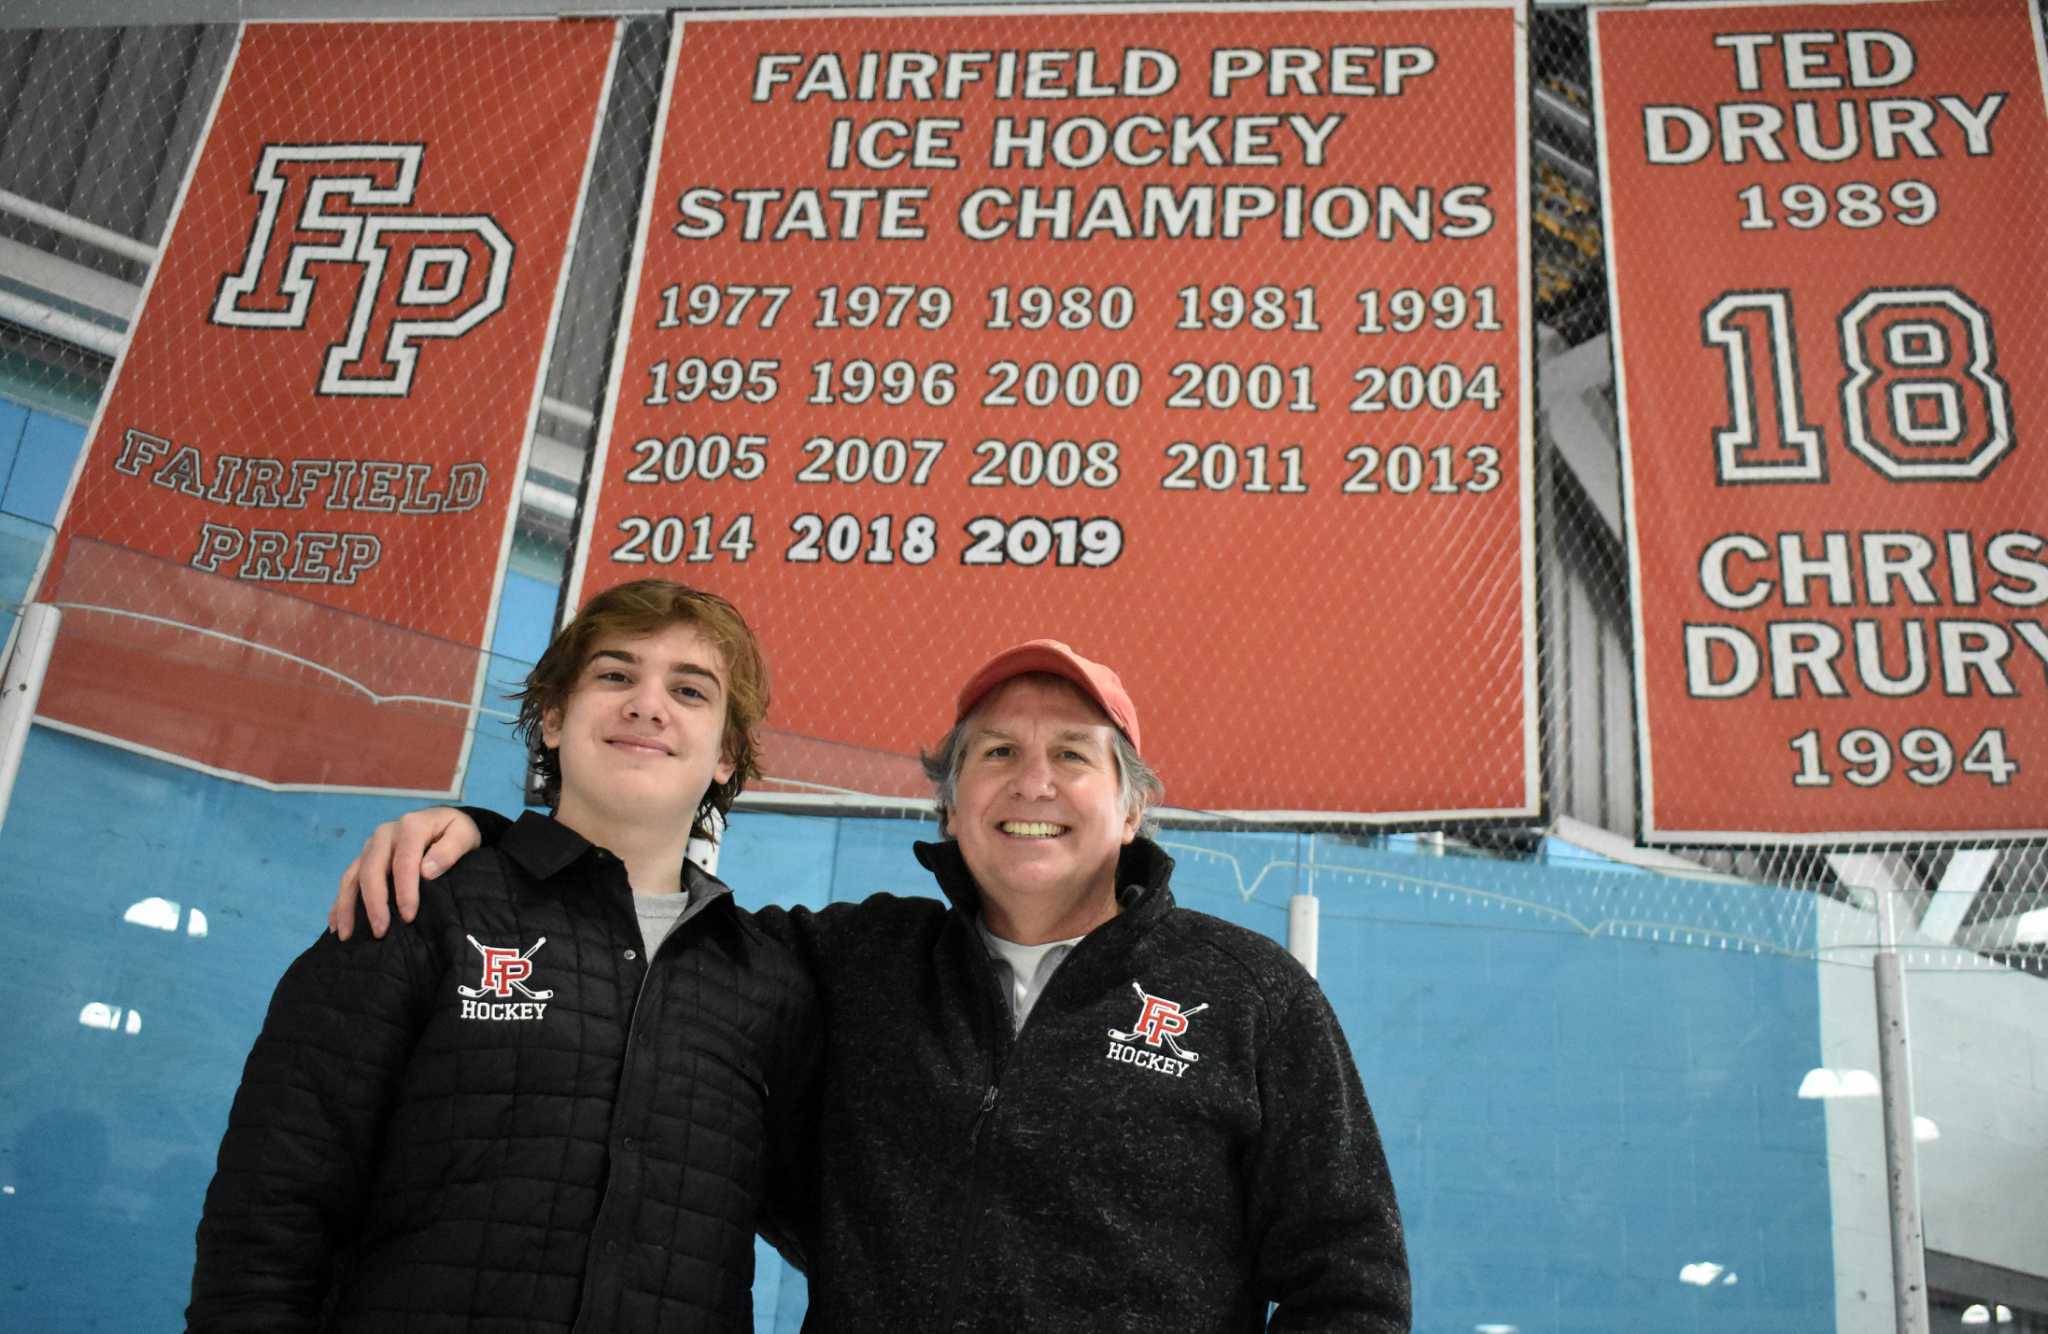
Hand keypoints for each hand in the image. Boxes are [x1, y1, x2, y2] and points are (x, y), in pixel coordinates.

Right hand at [330, 807, 480, 938]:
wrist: (444, 822)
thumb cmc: (456, 831)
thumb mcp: (463, 834)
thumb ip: (450, 850)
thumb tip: (427, 870)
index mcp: (410, 826)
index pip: (404, 861)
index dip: (404, 891)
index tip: (408, 916)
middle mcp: (385, 834)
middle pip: (372, 869)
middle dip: (374, 903)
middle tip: (380, 932)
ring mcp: (371, 846)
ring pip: (352, 875)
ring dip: (347, 906)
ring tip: (347, 935)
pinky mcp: (364, 857)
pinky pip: (347, 879)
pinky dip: (339, 902)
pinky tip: (336, 925)